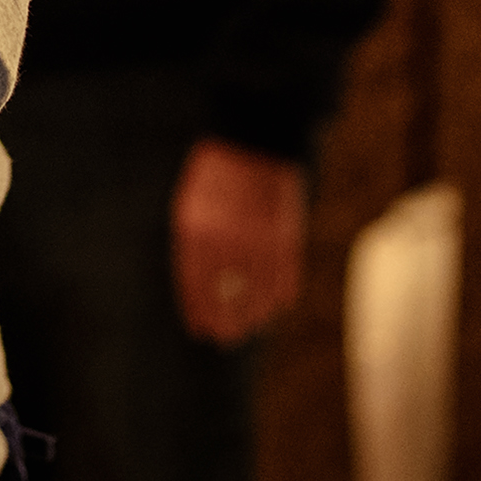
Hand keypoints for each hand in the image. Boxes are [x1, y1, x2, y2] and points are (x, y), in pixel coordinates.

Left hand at [171, 137, 306, 345]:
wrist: (255, 141)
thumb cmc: (217, 175)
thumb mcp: (194, 205)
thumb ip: (196, 243)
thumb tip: (201, 284)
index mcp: (199, 229)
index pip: (197, 281)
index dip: (199, 308)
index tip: (200, 329)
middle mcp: (228, 238)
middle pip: (228, 292)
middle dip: (226, 319)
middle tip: (223, 339)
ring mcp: (260, 237)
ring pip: (259, 289)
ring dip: (254, 313)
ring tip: (249, 329)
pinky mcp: (286, 234)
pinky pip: (285, 274)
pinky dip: (281, 294)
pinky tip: (276, 308)